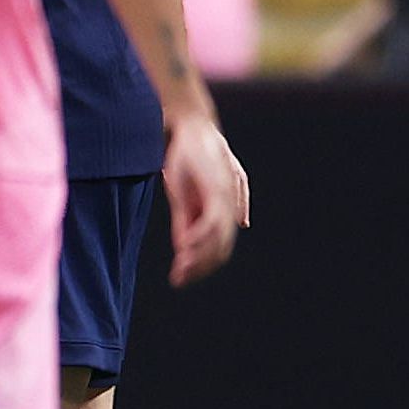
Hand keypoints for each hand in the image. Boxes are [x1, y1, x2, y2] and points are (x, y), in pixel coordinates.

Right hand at [163, 115, 249, 282]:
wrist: (191, 128)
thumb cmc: (187, 158)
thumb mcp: (181, 194)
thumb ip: (185, 221)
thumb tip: (185, 248)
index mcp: (221, 212)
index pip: (218, 248)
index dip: (201, 265)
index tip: (181, 278)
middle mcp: (228, 208)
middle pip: (220, 249)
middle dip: (200, 268)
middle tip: (180, 280)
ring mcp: (225, 199)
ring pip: (218, 240)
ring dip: (199, 258)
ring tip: (181, 271)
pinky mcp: (218, 189)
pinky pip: (211, 221)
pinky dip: (199, 238)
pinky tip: (185, 249)